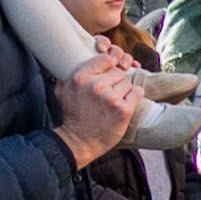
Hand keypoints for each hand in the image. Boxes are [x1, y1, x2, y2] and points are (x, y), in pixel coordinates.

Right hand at [55, 48, 140, 162]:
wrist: (81, 140)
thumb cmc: (72, 115)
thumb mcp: (63, 91)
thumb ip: (67, 73)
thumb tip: (72, 59)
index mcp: (80, 78)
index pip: (105, 59)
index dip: (109, 65)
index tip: (108, 73)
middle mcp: (96, 85)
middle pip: (118, 72)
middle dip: (115, 81)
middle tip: (109, 93)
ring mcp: (111, 98)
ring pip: (127, 82)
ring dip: (124, 90)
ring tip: (114, 101)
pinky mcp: (124, 109)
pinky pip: (137, 92)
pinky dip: (135, 96)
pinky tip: (126, 103)